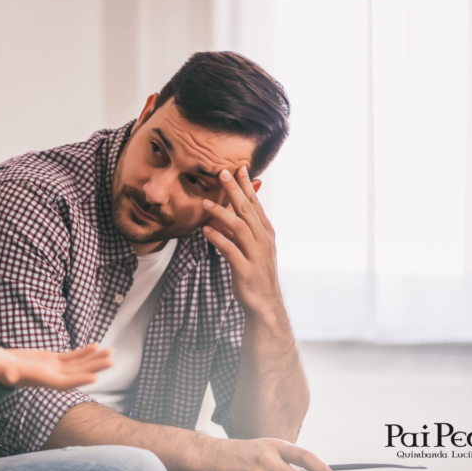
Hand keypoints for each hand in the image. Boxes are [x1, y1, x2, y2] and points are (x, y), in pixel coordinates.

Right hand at [0, 344, 112, 389]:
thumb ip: (4, 371)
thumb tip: (10, 376)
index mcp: (39, 379)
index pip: (63, 383)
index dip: (79, 380)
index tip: (96, 377)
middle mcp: (49, 376)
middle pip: (76, 374)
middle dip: (94, 367)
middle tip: (112, 360)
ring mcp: (51, 368)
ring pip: (77, 365)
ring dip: (94, 360)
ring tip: (110, 352)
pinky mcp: (50, 360)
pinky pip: (71, 357)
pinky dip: (83, 353)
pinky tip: (96, 346)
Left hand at [201, 166, 282, 320]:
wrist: (265, 302)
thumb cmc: (255, 272)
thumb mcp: (249, 247)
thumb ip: (236, 231)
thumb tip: (219, 217)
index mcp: (265, 232)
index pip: (255, 204)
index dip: (247, 186)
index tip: (238, 168)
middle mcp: (263, 240)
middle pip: (247, 210)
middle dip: (235, 190)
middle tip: (222, 172)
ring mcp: (255, 254)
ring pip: (239, 227)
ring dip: (222, 213)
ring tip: (206, 203)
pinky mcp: (245, 269)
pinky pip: (230, 250)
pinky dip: (218, 238)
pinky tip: (205, 230)